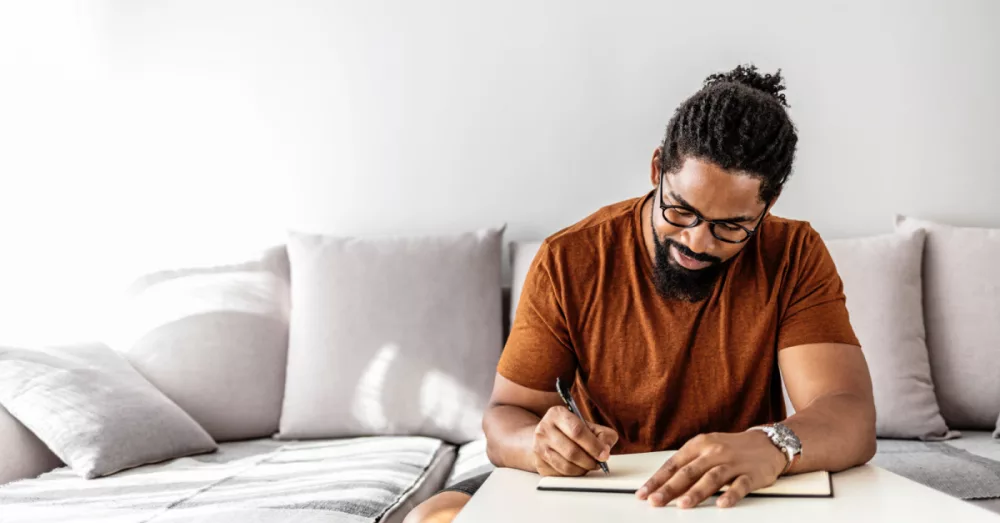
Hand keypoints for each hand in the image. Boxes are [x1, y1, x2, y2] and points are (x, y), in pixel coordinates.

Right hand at [531, 406, 618, 476]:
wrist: (546, 436)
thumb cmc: (570, 431)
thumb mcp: (587, 425)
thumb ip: (602, 434)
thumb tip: (605, 449)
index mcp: (557, 414)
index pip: (577, 431)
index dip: (594, 445)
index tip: (604, 454)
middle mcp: (544, 429)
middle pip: (571, 451)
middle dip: (590, 460)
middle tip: (598, 463)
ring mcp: (538, 447)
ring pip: (566, 466)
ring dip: (582, 469)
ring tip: (589, 465)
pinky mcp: (539, 463)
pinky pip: (560, 474)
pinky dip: (573, 474)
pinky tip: (577, 468)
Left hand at [635, 431, 786, 508]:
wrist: (767, 443)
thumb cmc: (731, 448)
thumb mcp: (706, 449)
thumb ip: (688, 464)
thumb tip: (663, 484)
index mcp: (699, 445)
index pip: (674, 464)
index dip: (658, 479)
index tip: (644, 493)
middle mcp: (714, 452)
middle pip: (689, 472)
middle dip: (670, 488)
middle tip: (656, 501)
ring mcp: (733, 463)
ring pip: (712, 477)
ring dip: (696, 492)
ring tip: (683, 505)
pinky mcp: (751, 474)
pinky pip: (740, 485)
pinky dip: (731, 495)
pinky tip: (722, 504)